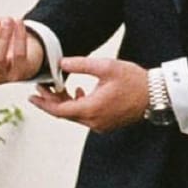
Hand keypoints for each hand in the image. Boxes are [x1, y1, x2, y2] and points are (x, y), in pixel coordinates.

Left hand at [30, 56, 150, 133]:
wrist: (156, 94)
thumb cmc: (134, 80)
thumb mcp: (106, 66)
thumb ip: (81, 64)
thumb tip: (60, 62)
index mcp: (92, 109)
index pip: (59, 110)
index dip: (43, 103)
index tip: (32, 96)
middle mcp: (94, 121)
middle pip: (65, 114)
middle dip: (51, 101)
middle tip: (42, 87)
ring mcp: (101, 125)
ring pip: (75, 115)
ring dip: (64, 103)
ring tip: (58, 87)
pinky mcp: (107, 124)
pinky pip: (86, 117)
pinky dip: (78, 105)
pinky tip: (79, 91)